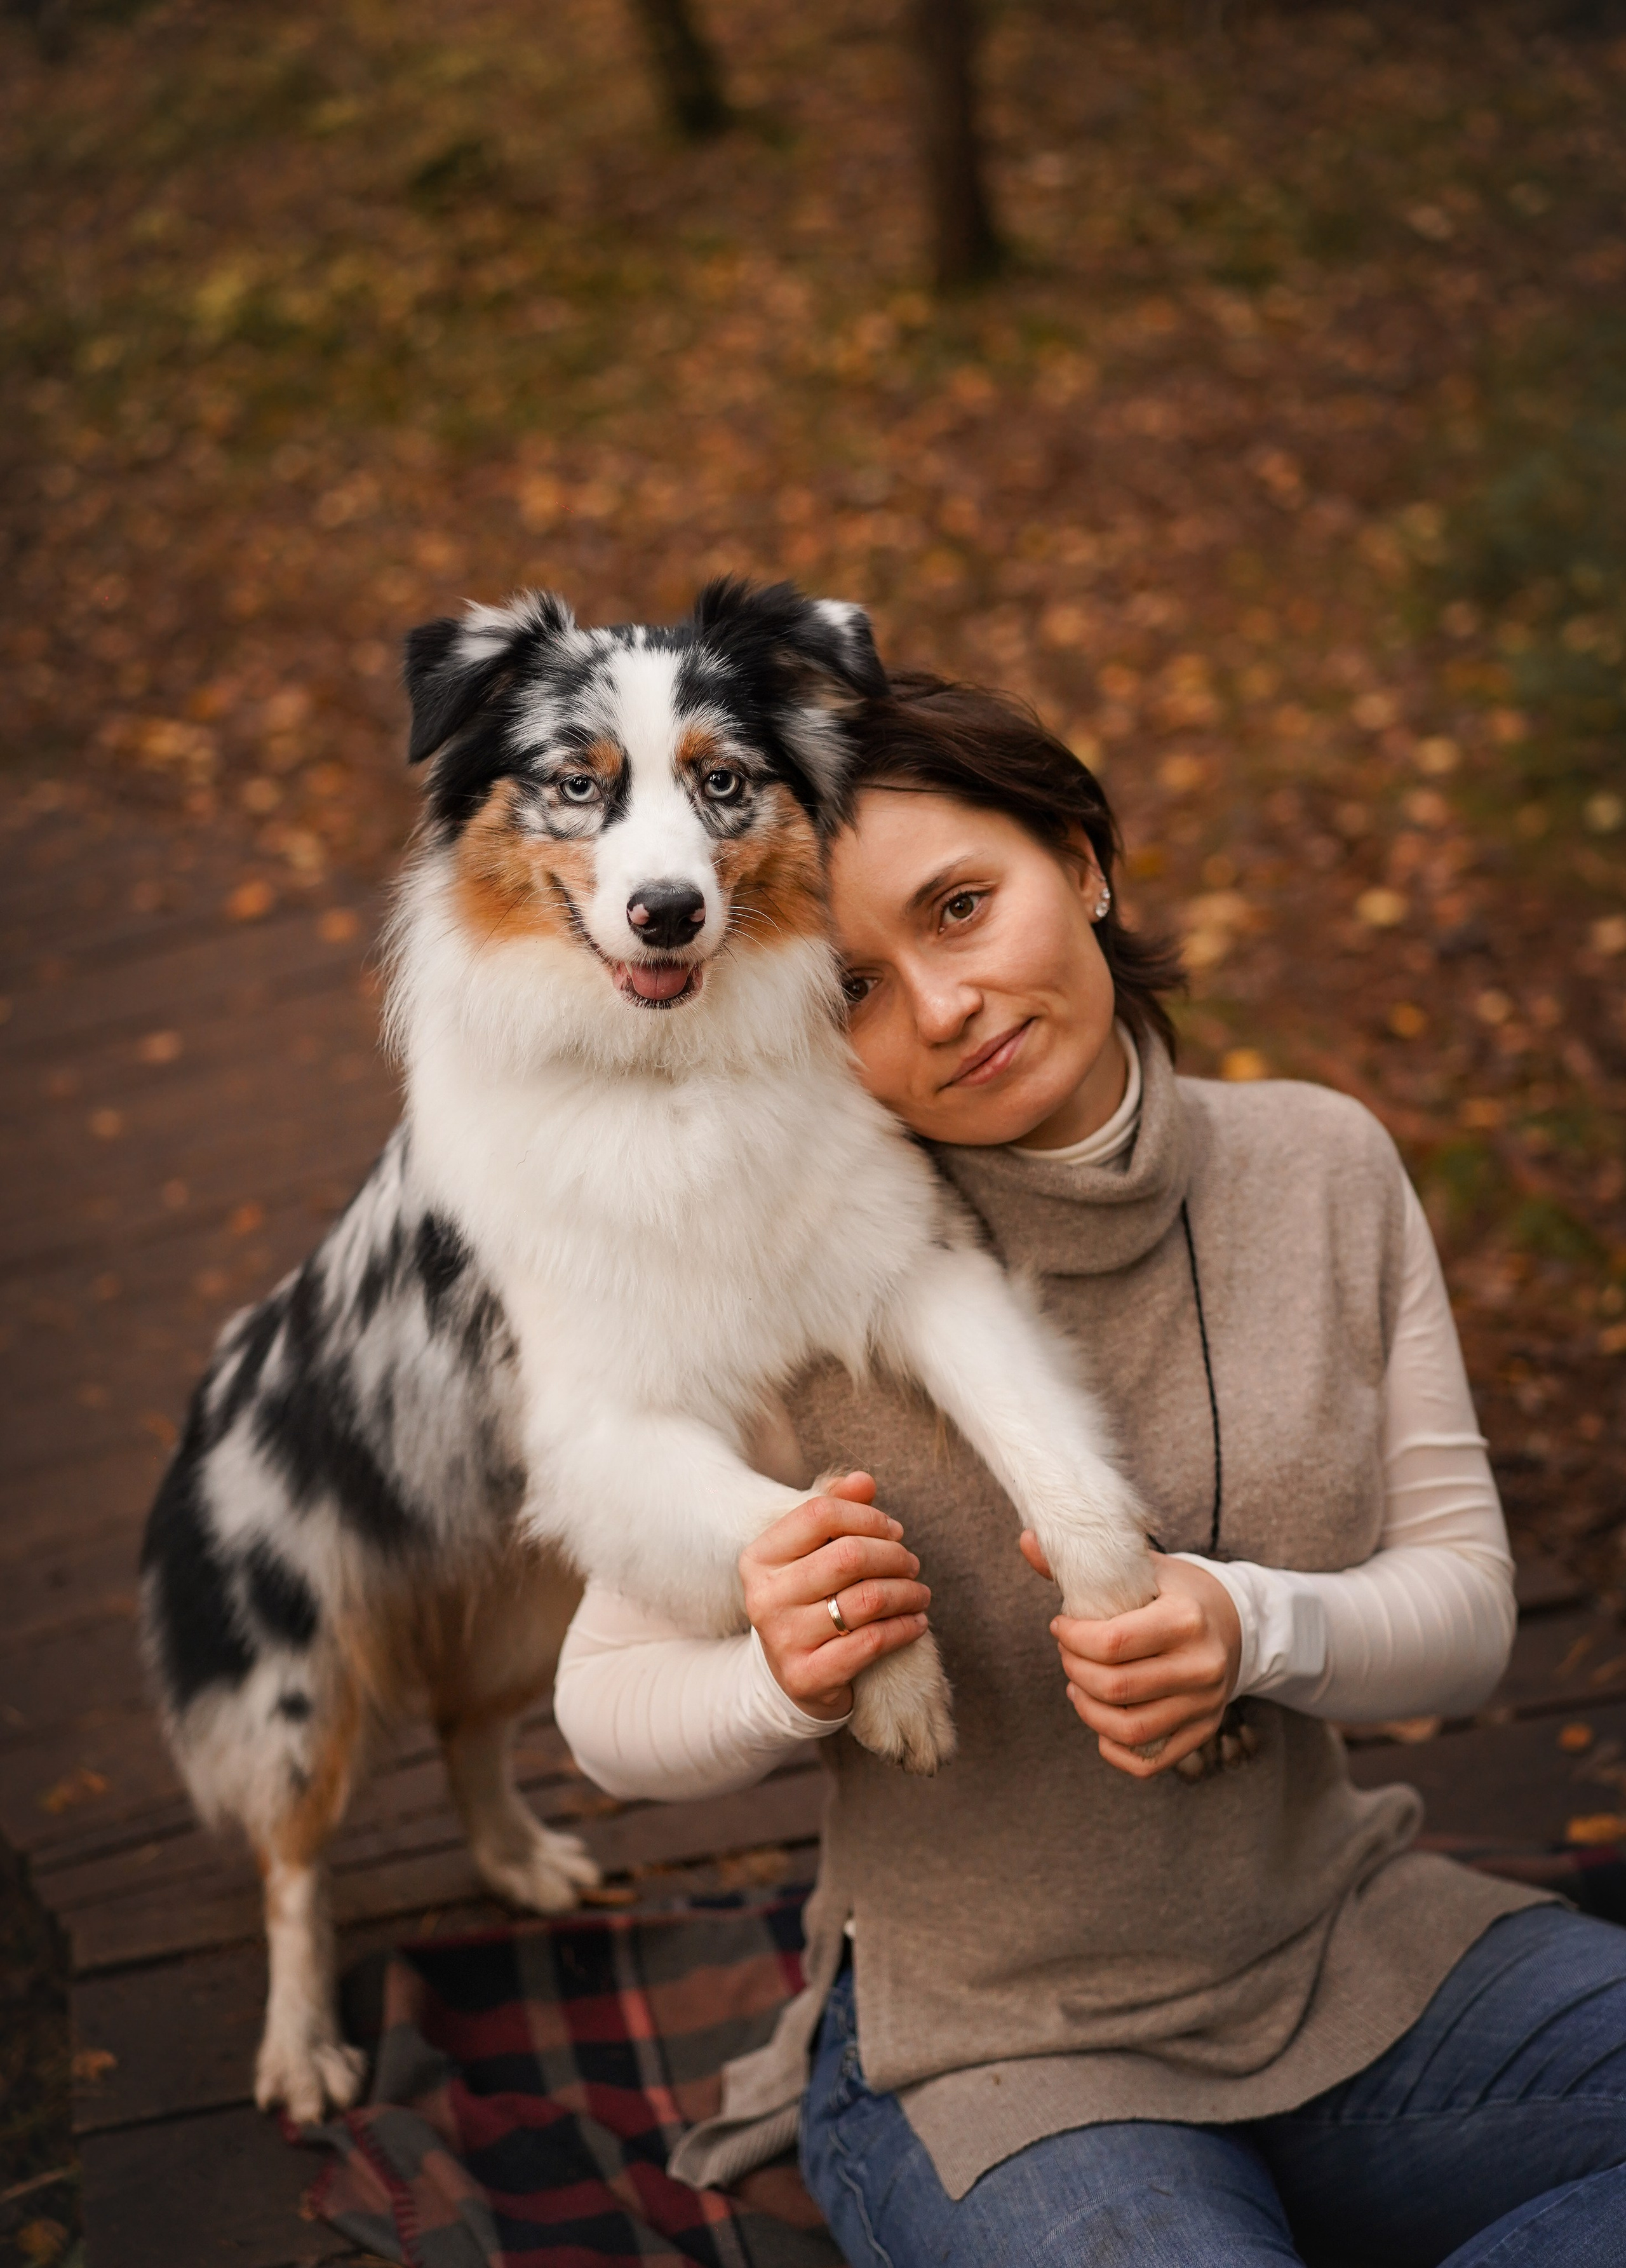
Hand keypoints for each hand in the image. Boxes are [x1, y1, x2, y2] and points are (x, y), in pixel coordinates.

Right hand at [740, 1473, 930, 1721]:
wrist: (793, 1676)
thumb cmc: (809, 1600)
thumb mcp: (813, 1552)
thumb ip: (836, 1509)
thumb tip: (864, 1482)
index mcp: (759, 1557)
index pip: (820, 1513)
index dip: (867, 1516)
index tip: (893, 1530)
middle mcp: (764, 1597)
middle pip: (849, 1556)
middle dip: (894, 1556)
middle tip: (912, 1564)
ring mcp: (783, 1639)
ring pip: (867, 1600)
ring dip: (907, 1593)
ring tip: (920, 1593)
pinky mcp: (807, 1676)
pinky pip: (872, 1642)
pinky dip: (904, 1628)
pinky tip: (916, 1622)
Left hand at [1019, 1534, 1241, 1778]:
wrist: (1236, 1622)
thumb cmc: (1178, 1592)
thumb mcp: (1142, 1567)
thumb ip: (1087, 1562)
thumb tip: (1027, 1540)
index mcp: (1187, 1619)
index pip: (1112, 1643)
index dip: (1072, 1638)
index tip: (1060, 1626)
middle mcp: (1202, 1666)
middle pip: (1116, 1688)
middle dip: (1075, 1670)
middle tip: (1067, 1653)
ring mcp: (1205, 1705)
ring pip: (1130, 1729)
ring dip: (1088, 1711)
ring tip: (1077, 1686)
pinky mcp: (1203, 1731)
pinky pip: (1149, 1760)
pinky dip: (1113, 1747)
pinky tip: (1100, 1719)